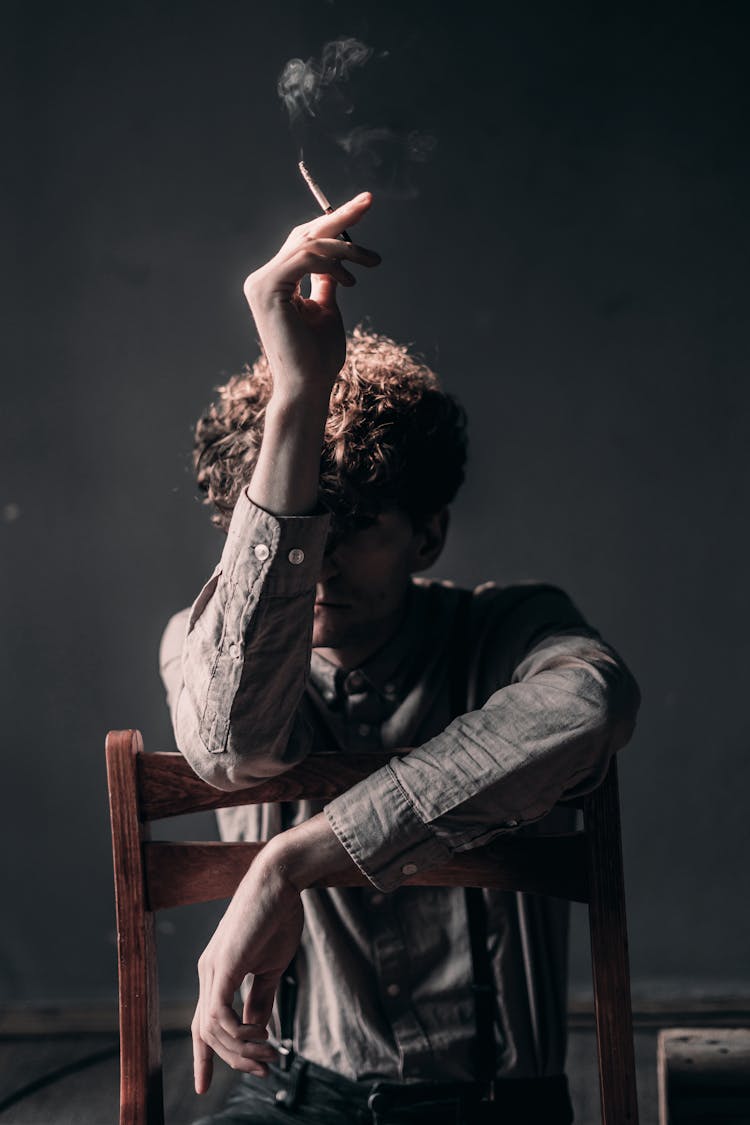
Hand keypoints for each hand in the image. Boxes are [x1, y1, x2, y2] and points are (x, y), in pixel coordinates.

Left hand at [191, 850, 303, 1093]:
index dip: (204, 1058)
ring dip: (242, 1050)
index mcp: (217, 973)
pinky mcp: (223, 965)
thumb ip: (260, 998)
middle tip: (265, 1070)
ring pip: (212, 1030)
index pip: (202, 1024)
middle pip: (205, 1034)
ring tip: (271, 1052)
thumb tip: (257, 1030)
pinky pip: (219, 1014)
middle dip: (232, 1061)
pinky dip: (239, 1032)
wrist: (280, 880)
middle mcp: (207, 973)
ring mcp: (212, 969)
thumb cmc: (278, 917)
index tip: (203, 1088)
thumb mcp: (269, 967)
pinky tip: (263, 1032)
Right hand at [242, 192, 380, 403]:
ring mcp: (261, 283)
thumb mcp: (326, 311)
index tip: (361, 208)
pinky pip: (304, 257)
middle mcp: (262, 279)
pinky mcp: (268, 288)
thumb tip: (337, 264)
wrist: (308, 387)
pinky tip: (350, 280)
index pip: (303, 242)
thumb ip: (326, 284)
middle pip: (303, 234)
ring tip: (372, 261)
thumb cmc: (318, 357)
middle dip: (339, 218)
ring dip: (346, 247)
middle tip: (369, 200)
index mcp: (275, 283)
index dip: (332, 225)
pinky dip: (332, 261)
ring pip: (308, 243)